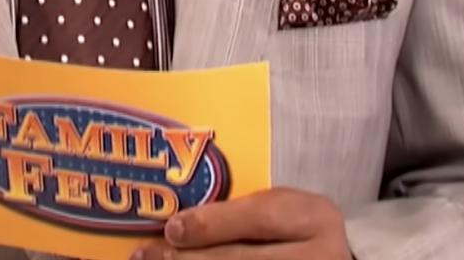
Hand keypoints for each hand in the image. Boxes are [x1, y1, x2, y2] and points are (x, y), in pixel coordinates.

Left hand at [130, 188, 351, 258]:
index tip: (172, 229)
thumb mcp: (282, 208)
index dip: (213, 224)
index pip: (260, 219)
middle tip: (147, 254)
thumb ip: (240, 212)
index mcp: (314, 219)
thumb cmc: (298, 230)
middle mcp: (316, 257)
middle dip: (189, 257)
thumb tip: (179, 227)